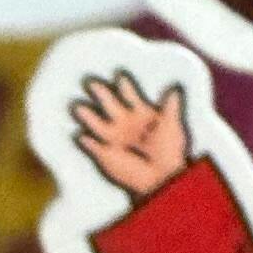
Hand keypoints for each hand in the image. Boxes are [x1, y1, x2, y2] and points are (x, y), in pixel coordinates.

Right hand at [71, 68, 191, 199]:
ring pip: (95, 123)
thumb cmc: (170, 152)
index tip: (119, 75)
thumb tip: (175, 88)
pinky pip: (91, 146)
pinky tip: (80, 136)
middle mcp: (123, 123)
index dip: (124, 85)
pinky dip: (86, 142)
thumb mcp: (172, 126)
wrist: (162, 177)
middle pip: (108, 103)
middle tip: (91, 83)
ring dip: (87, 115)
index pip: (128, 94)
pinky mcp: (105, 154)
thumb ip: (171, 108)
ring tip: (77, 107)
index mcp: (139, 113)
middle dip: (101, 93)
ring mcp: (113, 138)